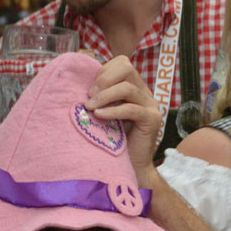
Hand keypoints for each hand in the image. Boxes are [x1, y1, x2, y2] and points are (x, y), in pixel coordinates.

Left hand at [85, 56, 161, 185]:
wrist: (131, 167)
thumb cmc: (112, 140)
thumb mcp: (103, 112)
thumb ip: (98, 96)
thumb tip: (77, 80)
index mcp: (133, 87)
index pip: (122, 63)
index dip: (103, 71)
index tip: (89, 89)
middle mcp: (144, 92)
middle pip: (127, 67)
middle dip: (104, 79)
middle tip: (89, 96)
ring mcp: (151, 105)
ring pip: (128, 88)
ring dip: (105, 96)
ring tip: (90, 107)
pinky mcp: (152, 119)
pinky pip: (132, 109)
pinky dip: (113, 111)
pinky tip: (99, 116)